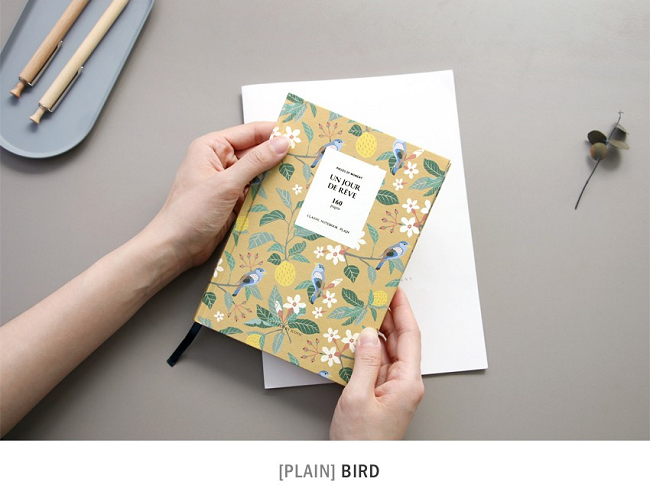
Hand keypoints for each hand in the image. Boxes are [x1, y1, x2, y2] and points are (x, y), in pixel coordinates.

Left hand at [144, 122, 289, 273]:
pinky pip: (257, 192)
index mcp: (212, 148)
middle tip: (305, 158)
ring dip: (276, 177)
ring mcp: (228, 182)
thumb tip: (281, 144)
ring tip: (300, 176)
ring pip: (260, 173)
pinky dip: (270, 193)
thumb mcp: (225, 184)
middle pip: (257, 152)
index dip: (274, 133)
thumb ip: (255, 163)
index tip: (299, 136)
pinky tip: (286, 194)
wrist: (175, 247)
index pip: (250, 133)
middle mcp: (220, 162)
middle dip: (279, 156)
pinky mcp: (234, 201)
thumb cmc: (189, 214)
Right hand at [330, 287, 424, 439]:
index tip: (395, 290)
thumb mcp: (358, 397)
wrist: (357, 468)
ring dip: (376, 332)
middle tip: (375, 295)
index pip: (409, 336)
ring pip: (388, 352)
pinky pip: (377, 365)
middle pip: (400, 341)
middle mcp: (405, 384)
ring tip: (363, 311)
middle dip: (389, 316)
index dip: (402, 310)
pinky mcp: (381, 395)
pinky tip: (355, 340)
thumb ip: (364, 362)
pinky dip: (367, 350)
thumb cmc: (361, 442)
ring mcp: (394, 389)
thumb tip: (366, 334)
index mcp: (408, 383)